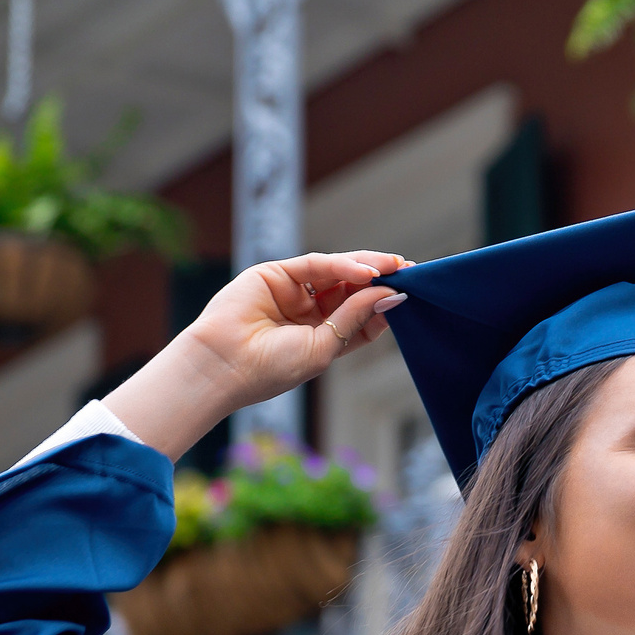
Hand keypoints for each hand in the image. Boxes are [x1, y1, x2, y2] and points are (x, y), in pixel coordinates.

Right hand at [104, 251, 407, 457]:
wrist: (225, 366)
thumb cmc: (271, 369)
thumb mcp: (325, 346)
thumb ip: (355, 316)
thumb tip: (390, 293)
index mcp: (320, 337)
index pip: (359, 316)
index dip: (383, 305)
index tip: (409, 296)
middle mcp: (307, 313)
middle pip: (351, 289)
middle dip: (380, 279)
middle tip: (410, 271)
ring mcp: (291, 292)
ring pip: (337, 272)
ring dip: (367, 267)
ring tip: (394, 266)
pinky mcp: (275, 274)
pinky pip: (316, 265)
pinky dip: (342, 265)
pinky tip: (366, 271)